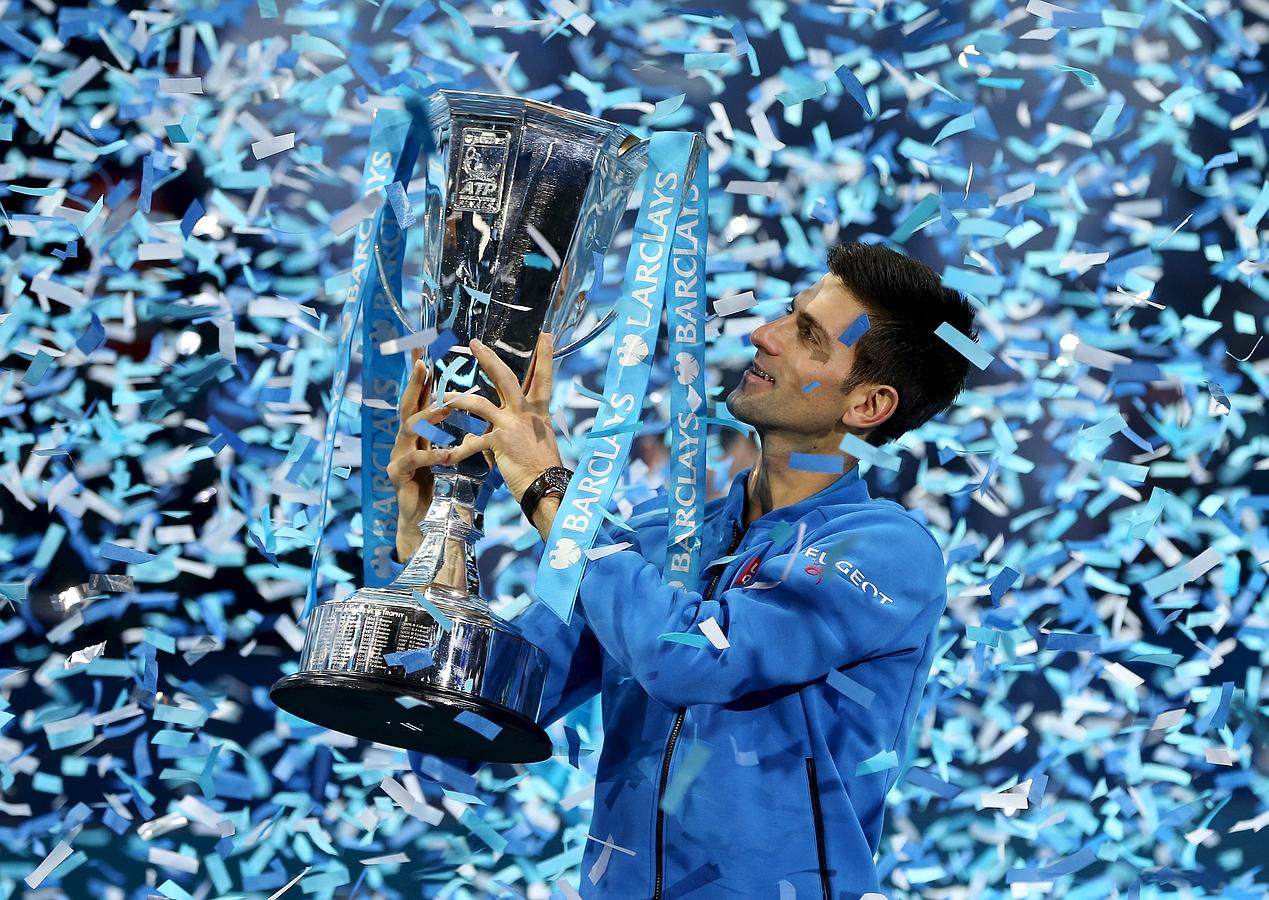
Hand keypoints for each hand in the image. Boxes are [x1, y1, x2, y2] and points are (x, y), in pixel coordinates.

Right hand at [387, 346, 452, 561]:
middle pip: (408, 403)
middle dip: (415, 383)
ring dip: (426, 415)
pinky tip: (446, 453)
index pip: (422, 396)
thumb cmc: (440, 485)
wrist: (425, 522)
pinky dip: (431, 455)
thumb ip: (458, 431)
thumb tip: (478, 405)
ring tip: (443, 406)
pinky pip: (414, 460)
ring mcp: (398, 455)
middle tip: (422, 362)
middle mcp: (406, 439)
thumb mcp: (451, 452)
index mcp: (420, 432)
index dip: (423, 373)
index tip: (425, 347)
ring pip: (408, 428)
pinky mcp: (398, 475)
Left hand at [439, 331, 561, 503]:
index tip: (545, 336)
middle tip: (474, 343)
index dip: (544, 357)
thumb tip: (485, 432)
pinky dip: (458, 450)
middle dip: (488, 359)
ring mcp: (511, 425)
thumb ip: (510, 430)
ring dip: (459, 400)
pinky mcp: (499, 441)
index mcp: (538, 411)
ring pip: (480, 404)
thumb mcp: (536, 441)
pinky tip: (447, 457)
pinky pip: (472, 442)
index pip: (543, 379)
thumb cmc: (542, 468)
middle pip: (505, 378)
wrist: (546, 486)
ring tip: (443, 397)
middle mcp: (525, 413)